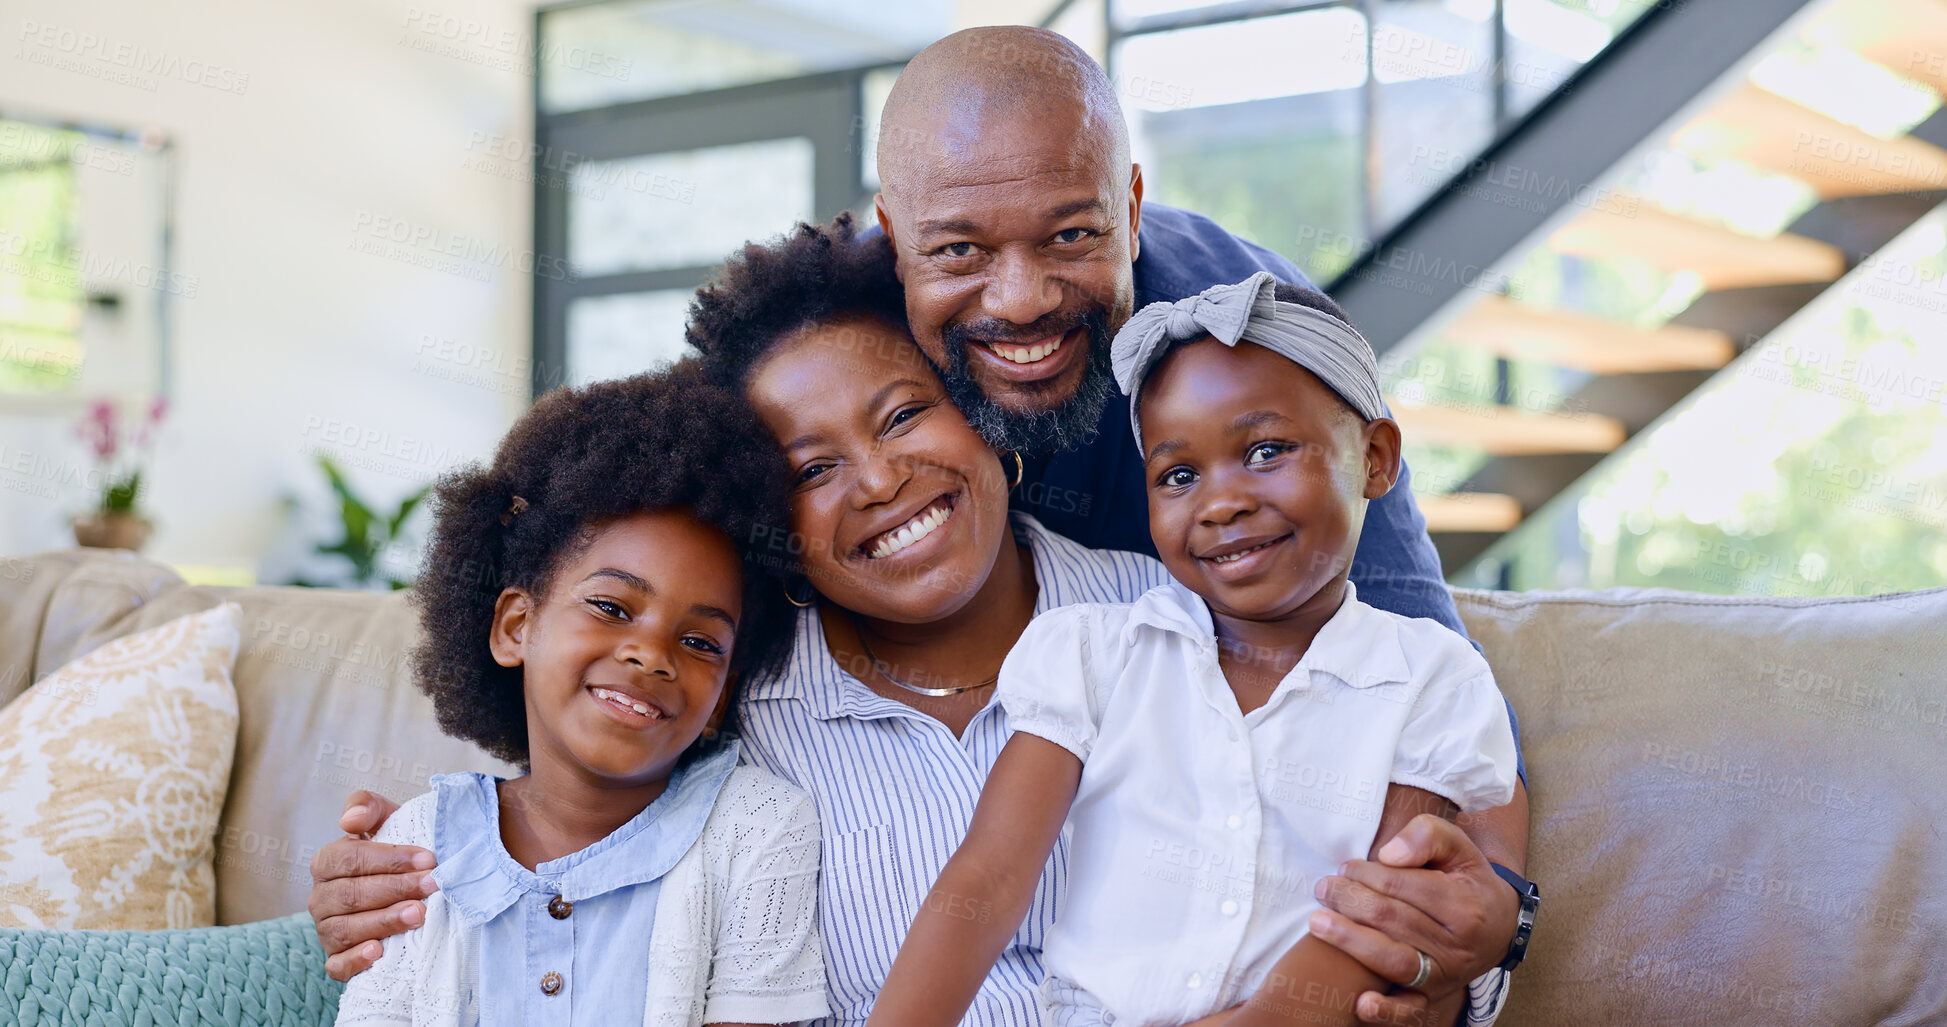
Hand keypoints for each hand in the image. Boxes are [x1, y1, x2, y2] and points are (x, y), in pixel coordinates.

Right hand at [308, 790, 438, 981]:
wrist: (409, 882)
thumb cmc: (397, 851)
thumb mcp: (387, 820)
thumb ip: (367, 806)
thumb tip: (350, 819)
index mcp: (327, 862)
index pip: (349, 859)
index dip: (388, 859)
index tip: (427, 858)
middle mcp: (321, 897)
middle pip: (351, 894)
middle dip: (395, 888)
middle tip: (431, 885)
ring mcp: (327, 930)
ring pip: (346, 929)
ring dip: (384, 921)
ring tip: (419, 914)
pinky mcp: (337, 959)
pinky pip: (338, 965)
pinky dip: (356, 960)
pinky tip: (379, 951)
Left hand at [1310, 814, 1518, 1024]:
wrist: (1499, 925)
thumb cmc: (1467, 880)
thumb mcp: (1458, 847)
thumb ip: (1427, 836)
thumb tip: (1389, 855)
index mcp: (1465, 906)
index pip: (1402, 886)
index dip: (1367, 874)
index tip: (1346, 867)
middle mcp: (1457, 946)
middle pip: (1391, 920)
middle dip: (1350, 901)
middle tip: (1324, 888)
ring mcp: (1445, 975)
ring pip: (1392, 960)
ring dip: (1350, 941)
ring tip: (1318, 923)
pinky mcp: (1433, 996)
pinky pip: (1409, 1010)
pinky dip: (1386, 1012)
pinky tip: (1361, 1003)